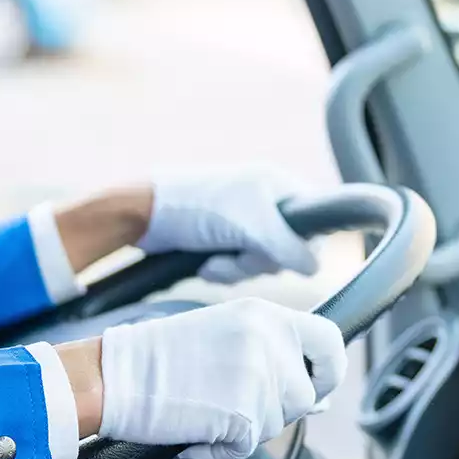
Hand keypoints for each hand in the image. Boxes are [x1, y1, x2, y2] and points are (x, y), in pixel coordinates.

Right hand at [97, 298, 347, 458]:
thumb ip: (273, 357)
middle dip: (274, 408)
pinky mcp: (245, 415)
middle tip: (228, 400)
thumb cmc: (157, 358)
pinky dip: (221, 449)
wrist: (116, 376)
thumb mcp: (225, 337)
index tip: (317, 385)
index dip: (328, 370)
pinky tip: (195, 428)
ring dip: (244, 429)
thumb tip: (318, 396)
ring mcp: (260, 378)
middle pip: (304, 395)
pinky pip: (248, 448)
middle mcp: (269, 341)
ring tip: (204, 408)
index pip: (330, 340)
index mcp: (266, 315)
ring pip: (277, 423)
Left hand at [137, 169, 318, 283]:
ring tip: (213, 260)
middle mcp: (263, 205)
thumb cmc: (199, 208)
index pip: (312, 222)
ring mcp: (242, 225)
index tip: (280, 254)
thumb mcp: (252, 226)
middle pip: (286, 251)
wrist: (145, 216)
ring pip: (260, 265)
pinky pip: (238, 269)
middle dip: (257, 262)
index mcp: (276, 187)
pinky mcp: (221, 243)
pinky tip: (204, 263)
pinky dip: (222, 271)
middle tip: (239, 254)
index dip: (301, 246)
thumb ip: (289, 247)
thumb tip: (314, 267)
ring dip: (236, 269)